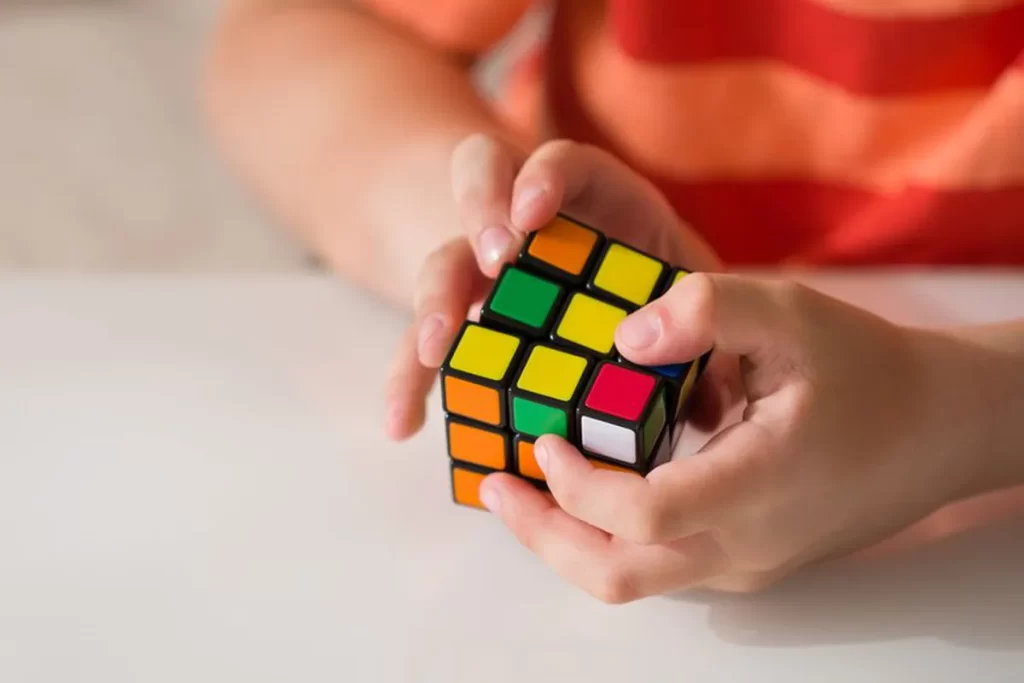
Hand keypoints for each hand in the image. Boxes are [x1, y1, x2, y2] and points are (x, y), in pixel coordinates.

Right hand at [384, 135, 726, 440]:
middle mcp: (533, 224)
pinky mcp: (468, 324)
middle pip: (481, 186)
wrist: (635, 323)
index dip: (545, 178)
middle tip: (495, 261)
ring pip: (445, 263)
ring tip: (434, 349)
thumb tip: (714, 395)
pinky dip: (410, 381)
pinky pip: (427, 346)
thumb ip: (704, 335)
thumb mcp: (697, 306)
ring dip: (435, 302)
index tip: (534, 215)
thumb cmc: (673, 304)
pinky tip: (404, 423)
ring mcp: (492, 272)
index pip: (565, 163)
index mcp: (600, 201)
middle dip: (480, 214)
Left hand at [476, 273, 992, 600]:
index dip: (576, 484)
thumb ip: (708, 311)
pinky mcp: (745, 563)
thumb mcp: (793, 313)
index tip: (544, 437)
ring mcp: (744, 564)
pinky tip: (586, 485)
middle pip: (619, 576)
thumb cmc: (866, 367)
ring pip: (634, 581)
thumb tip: (622, 339)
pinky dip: (606, 535)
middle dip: (543, 535)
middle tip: (495, 485)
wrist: (933, 429)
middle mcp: (745, 543)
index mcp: (758, 485)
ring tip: (525, 486)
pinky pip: (659, 565)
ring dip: (567, 540)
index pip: (641, 515)